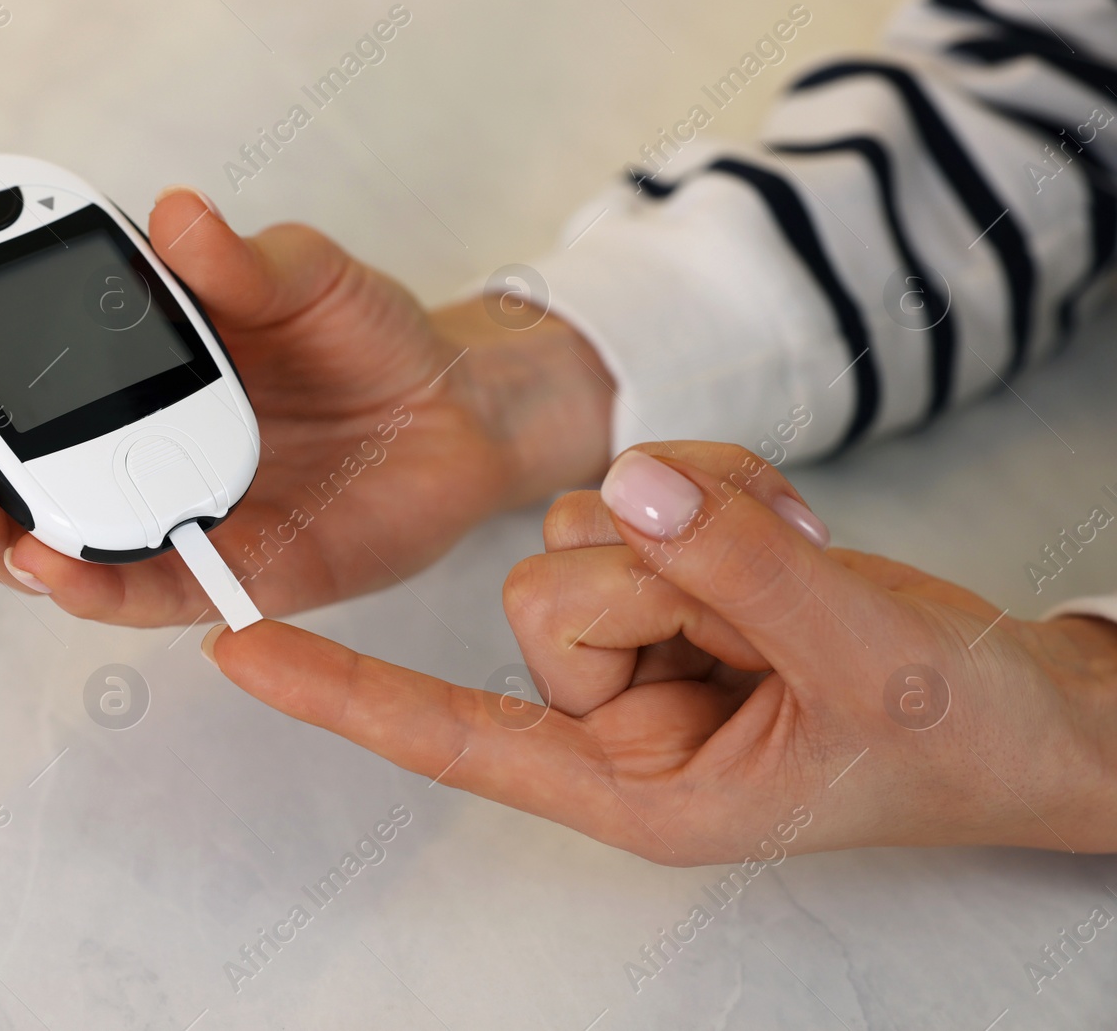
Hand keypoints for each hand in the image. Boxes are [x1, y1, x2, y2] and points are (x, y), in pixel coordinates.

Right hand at [0, 186, 613, 624]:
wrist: (457, 413)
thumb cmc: (367, 337)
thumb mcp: (307, 277)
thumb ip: (243, 262)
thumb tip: (178, 217)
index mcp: (113, 365)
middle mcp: (114, 446)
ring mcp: (153, 515)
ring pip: (28, 541)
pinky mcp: (214, 576)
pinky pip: (130, 594)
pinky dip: (82, 583)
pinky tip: (47, 557)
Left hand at [201, 441, 1116, 861]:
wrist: (1033, 712)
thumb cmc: (957, 738)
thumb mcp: (858, 658)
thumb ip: (732, 565)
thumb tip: (626, 484)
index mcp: (632, 786)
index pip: (451, 735)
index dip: (344, 693)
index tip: (238, 649)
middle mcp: (617, 715)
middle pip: (543, 591)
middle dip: (666, 576)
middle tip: (777, 603)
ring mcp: (645, 640)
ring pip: (586, 530)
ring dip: (699, 529)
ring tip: (797, 580)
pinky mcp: (675, 579)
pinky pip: (637, 496)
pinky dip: (715, 493)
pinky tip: (788, 541)